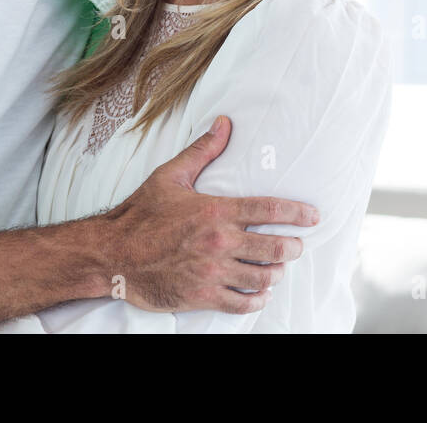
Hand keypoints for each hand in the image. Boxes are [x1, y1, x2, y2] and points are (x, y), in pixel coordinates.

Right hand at [101, 115, 319, 315]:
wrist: (113, 253)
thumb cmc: (140, 213)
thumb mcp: (171, 176)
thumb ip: (203, 151)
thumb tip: (224, 123)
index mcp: (216, 211)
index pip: (269, 209)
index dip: (298, 213)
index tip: (314, 217)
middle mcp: (219, 242)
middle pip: (274, 247)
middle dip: (292, 247)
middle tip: (297, 245)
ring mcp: (212, 272)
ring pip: (262, 277)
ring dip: (276, 273)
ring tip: (278, 268)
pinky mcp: (202, 296)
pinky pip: (241, 303)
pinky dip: (256, 299)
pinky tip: (260, 293)